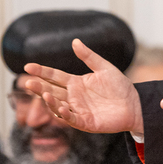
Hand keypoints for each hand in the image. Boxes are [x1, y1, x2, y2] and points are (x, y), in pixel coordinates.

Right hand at [23, 39, 143, 135]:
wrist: (135, 104)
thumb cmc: (120, 86)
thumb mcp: (104, 67)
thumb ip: (89, 56)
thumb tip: (75, 41)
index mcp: (76, 83)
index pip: (54, 76)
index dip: (41, 71)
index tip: (28, 66)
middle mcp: (74, 96)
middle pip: (51, 90)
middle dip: (39, 87)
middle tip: (27, 82)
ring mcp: (78, 109)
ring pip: (58, 105)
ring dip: (49, 101)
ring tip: (43, 94)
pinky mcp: (86, 122)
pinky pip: (72, 118)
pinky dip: (65, 114)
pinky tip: (60, 106)